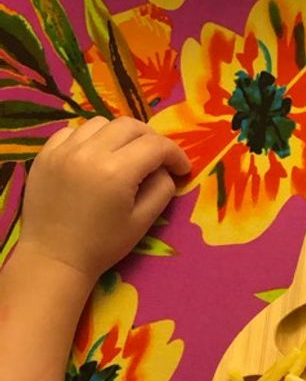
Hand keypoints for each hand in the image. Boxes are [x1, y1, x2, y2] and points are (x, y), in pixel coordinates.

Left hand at [17, 117, 190, 286]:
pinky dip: (90, 138)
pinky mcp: (46, 153)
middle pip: (129, 126)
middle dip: (151, 139)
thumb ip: (161, 190)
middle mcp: (89, 152)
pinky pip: (73, 131)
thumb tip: (166, 170)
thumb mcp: (142, 222)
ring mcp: (64, 150)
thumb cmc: (102, 246)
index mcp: (117, 172)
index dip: (176, 154)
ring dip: (119, 135)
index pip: (156, 146)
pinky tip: (94, 156)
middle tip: (157, 159)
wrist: (54, 257)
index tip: (182, 168)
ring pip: (101, 123)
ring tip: (124, 155)